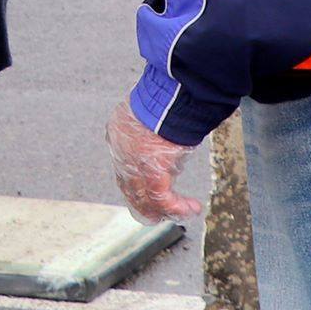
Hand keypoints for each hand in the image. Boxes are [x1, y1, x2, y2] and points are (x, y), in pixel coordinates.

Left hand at [106, 101, 201, 222]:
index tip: (151, 187)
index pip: (122, 165)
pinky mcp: (152, 174)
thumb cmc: (164, 96)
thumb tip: (167, 127)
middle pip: (130, 187)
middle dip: (147, 202)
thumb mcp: (151, 107)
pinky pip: (163, 199)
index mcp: (117, 133)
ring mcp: (134, 166)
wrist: (164, 99)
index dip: (136, 181)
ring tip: (186, 209)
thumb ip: (153, 123)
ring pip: (146, 198)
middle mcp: (120, 152)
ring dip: (166, 208)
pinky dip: (178, 207)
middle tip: (160, 212)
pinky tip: (192, 208)